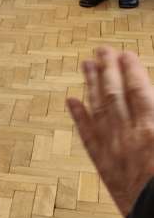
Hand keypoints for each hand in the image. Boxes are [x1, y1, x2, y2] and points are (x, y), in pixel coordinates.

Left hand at [66, 46, 153, 217]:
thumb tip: (150, 99)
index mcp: (153, 130)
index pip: (139, 90)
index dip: (131, 70)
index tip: (124, 54)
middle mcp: (129, 136)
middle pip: (114, 94)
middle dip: (107, 70)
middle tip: (100, 50)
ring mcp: (114, 151)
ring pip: (98, 110)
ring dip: (90, 85)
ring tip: (85, 64)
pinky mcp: (105, 168)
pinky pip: (88, 138)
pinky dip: (79, 117)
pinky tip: (71, 101)